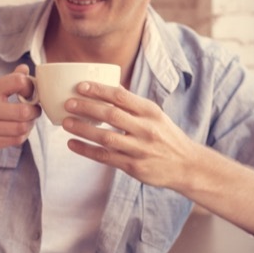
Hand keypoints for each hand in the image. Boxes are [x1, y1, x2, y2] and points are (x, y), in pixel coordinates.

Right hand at [0, 65, 39, 157]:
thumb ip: (5, 81)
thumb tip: (25, 69)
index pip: (18, 82)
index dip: (30, 86)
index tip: (28, 90)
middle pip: (25, 111)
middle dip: (35, 110)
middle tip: (34, 108)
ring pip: (22, 128)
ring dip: (30, 123)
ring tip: (27, 119)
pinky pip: (15, 140)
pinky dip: (22, 134)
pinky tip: (18, 129)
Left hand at [61, 81, 198, 188]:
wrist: (187, 165)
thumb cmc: (166, 136)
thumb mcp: (155, 116)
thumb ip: (133, 104)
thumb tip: (111, 87)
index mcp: (150, 112)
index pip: (121, 97)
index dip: (99, 90)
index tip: (80, 86)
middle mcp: (146, 129)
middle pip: (111, 115)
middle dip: (87, 107)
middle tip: (68, 103)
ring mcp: (140, 149)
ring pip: (106, 137)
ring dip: (83, 129)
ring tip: (66, 123)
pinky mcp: (134, 166)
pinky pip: (105, 157)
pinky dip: (87, 150)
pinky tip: (72, 144)